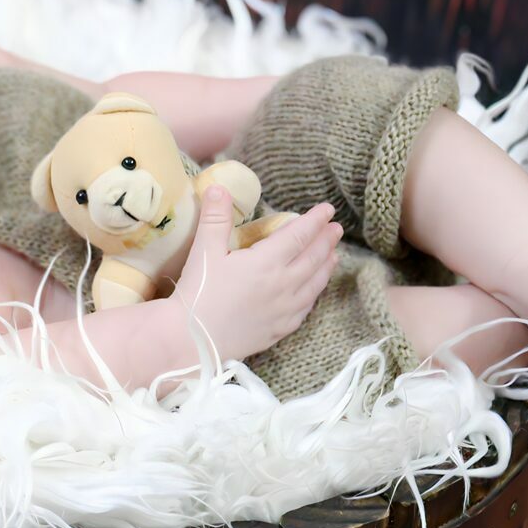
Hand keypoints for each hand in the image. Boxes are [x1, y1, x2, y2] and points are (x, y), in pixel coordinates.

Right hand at [166, 186, 341, 360]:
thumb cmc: (197, 293)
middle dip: (326, 241)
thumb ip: (215, 218)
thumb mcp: (204, 251)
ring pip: (315, 284)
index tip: (327, 209)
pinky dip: (314, 295)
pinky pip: (305, 309)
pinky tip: (314, 291)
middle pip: (313, 258)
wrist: (191, 340)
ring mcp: (284, 310)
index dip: (315, 220)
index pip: (300, 235)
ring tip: (334, 256)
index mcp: (266, 262)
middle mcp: (283, 285)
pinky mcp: (278, 330)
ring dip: (326, 267)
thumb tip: (219, 187)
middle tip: (336, 228)